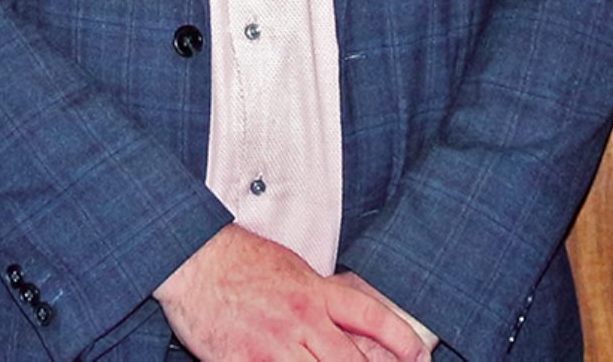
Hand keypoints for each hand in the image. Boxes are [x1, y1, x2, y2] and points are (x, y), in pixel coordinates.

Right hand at [156, 225, 419, 360]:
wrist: (192, 259)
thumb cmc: (240, 261)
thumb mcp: (293, 269)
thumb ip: (321, 297)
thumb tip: (350, 320)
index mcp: (315, 293)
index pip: (371, 317)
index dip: (402, 340)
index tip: (420, 357)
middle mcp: (300, 320)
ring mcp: (271, 346)